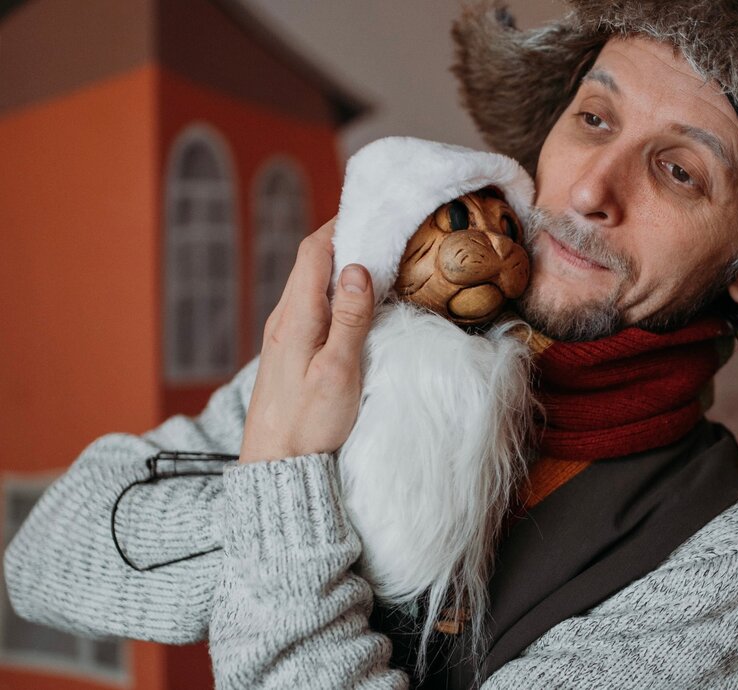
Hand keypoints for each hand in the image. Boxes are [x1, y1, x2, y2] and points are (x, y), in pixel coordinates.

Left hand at [239, 218, 374, 462]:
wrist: (276, 466)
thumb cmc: (309, 424)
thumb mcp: (338, 372)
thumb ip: (350, 320)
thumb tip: (359, 268)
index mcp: (295, 317)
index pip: (313, 252)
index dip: (339, 224)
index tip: (369, 209)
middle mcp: (284, 318)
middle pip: (310, 262)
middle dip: (342, 239)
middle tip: (379, 227)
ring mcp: (283, 334)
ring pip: (309, 283)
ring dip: (338, 265)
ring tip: (373, 257)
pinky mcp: (288, 351)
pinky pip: (310, 305)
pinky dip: (333, 290)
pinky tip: (354, 301)